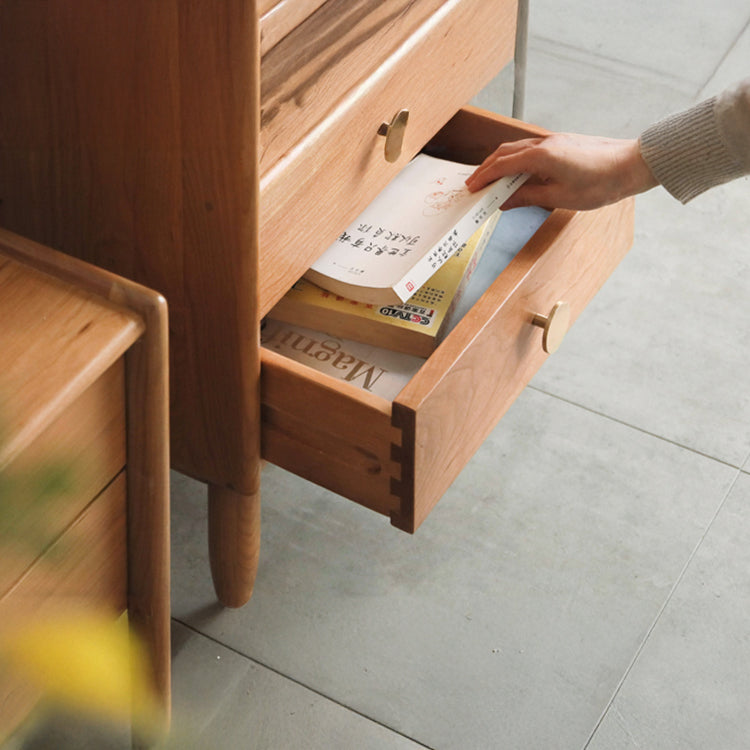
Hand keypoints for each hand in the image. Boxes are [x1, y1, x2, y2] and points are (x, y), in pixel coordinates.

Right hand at [465, 132, 657, 209]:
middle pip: (505, 153)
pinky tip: (517, 173)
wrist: (631, 165)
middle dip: (487, 168)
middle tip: (474, 185)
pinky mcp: (562, 142)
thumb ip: (528, 197)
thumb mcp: (560, 198)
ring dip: (500, 163)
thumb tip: (505, 201)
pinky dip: (516, 160)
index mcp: (540, 157)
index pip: (502, 166)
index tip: (471, 188)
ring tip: (492, 180)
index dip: (483, 177)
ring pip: (517, 148)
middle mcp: (544, 143)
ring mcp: (553, 140)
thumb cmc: (601, 183)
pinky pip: (530, 148)